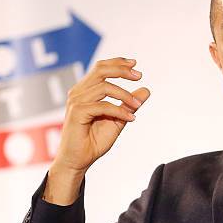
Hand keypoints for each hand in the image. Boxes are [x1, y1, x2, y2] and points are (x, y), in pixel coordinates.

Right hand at [54, 57, 149, 172]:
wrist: (79, 160)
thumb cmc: (94, 141)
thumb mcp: (118, 119)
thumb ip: (129, 104)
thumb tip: (146, 90)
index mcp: (86, 91)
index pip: (100, 68)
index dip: (117, 63)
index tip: (134, 64)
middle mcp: (79, 93)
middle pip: (100, 70)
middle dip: (121, 70)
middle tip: (139, 76)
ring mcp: (76, 102)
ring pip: (104, 87)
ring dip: (125, 95)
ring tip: (137, 105)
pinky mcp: (77, 113)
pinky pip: (103, 106)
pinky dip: (120, 111)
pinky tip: (131, 119)